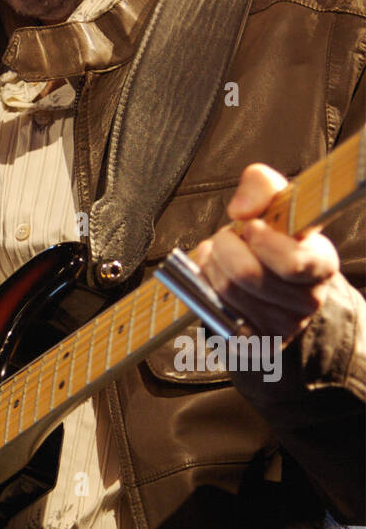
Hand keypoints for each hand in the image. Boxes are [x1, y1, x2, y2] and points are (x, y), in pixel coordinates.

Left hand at [191, 163, 340, 344]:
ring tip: (222, 255)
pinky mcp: (253, 343)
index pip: (293, 263)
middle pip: (246, 275)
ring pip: (226, 291)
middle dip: (225, 246)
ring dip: (212, 264)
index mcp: (322, 264)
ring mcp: (282, 327)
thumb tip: (240, 210)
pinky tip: (215, 277)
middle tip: (230, 237)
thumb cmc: (274, 234)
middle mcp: (308, 302)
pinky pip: (215, 312)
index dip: (261, 240)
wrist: (272, 276)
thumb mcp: (275, 201)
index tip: (250, 226)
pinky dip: (206, 287)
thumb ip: (261, 185)